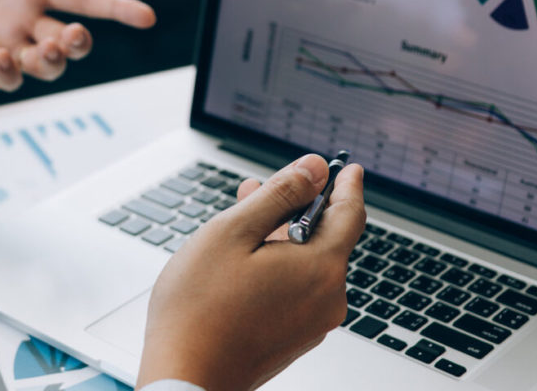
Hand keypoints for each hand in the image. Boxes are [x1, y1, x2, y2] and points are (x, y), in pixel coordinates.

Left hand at [0, 0, 156, 91]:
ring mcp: (6, 45)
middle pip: (73, 42)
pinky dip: (9, 72)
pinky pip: (7, 79)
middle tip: (71, 35)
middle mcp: (26, 21)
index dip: (119, 8)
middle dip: (82, 43)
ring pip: (48, 66)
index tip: (147, 18)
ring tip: (41, 47)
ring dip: (53, 61)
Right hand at [137, 155, 365, 390]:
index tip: (346, 168)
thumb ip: (279, 194)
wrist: (186, 377)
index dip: (345, 184)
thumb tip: (315, 168)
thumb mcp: (234, 232)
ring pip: (306, 264)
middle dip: (298, 207)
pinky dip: (278, 266)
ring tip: (243, 218)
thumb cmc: (200, 308)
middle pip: (325, 238)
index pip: (350, 213)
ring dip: (282, 237)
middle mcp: (327, 298)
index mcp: (321, 268)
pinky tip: (245, 259)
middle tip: (269, 186)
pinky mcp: (293, 339)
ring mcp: (312, 323)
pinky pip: (296, 289)